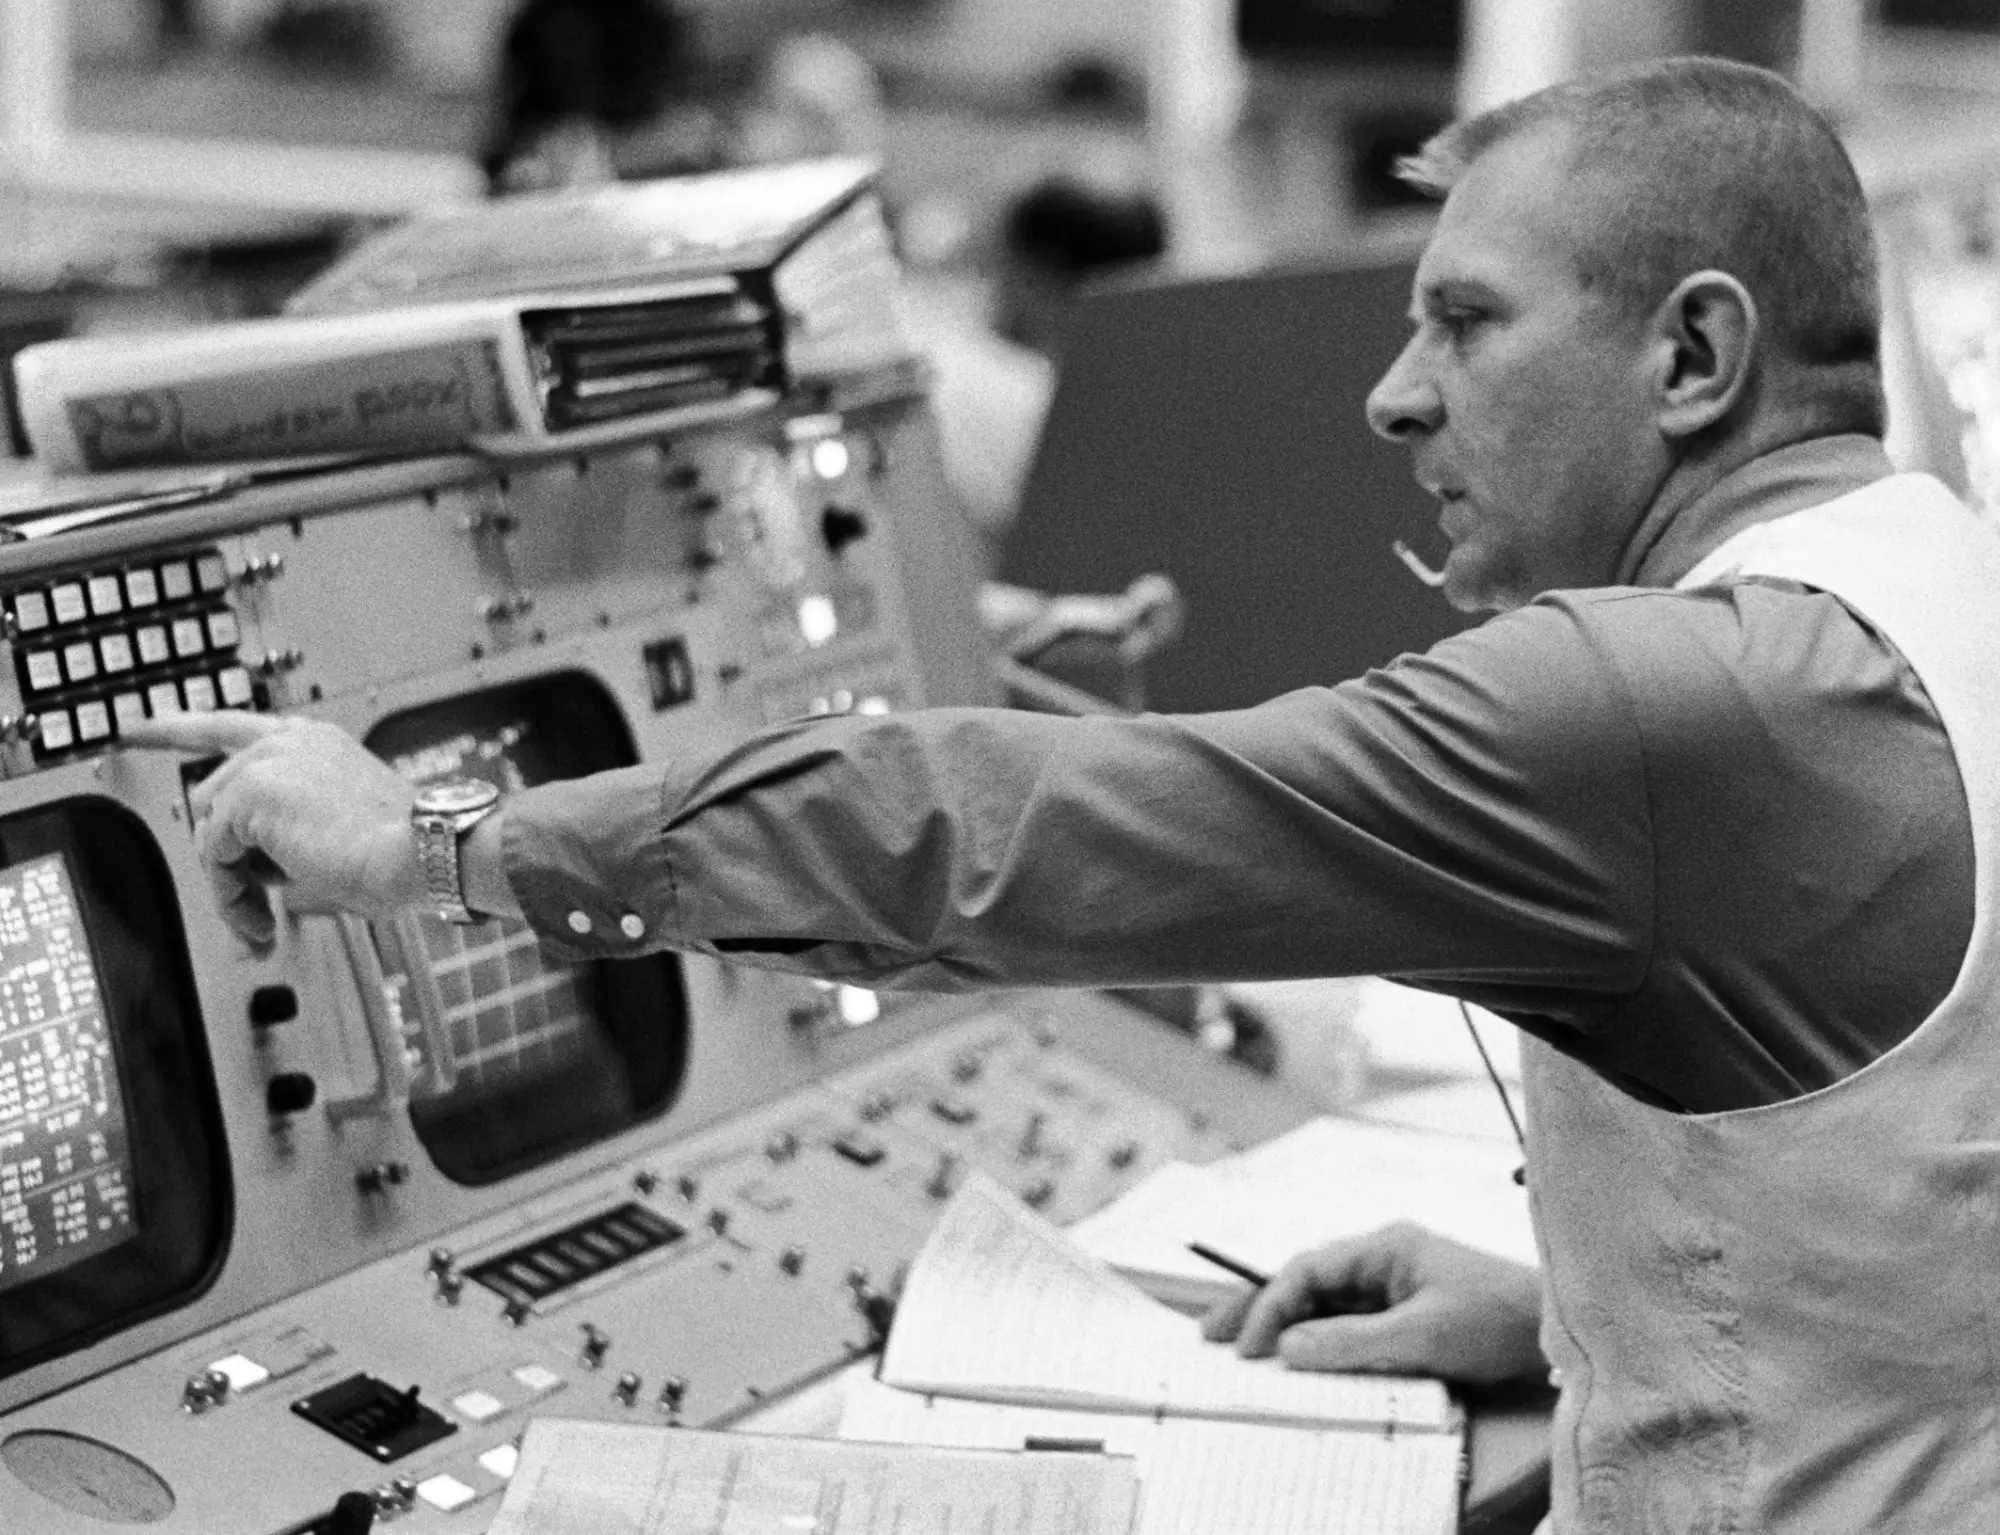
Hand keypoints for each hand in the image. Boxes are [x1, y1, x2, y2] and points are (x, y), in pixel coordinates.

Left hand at [121, 711, 425, 953]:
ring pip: (208, 829)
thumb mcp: (336, 826)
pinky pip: (211, 853)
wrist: (424, 849)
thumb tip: (247, 863)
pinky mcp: (251, 794)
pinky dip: (230, 893)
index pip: (227, 726)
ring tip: (263, 916)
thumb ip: (286, 825)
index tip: (135, 729)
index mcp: (312, 740)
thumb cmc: (403, 848)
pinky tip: (261, 912)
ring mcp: (266, 762)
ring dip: (230, 881)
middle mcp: (286, 741)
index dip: (174, 727)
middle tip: (256, 903)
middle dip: (226, 855)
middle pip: (211, 796)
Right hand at [1201, 1222, 1545, 1386]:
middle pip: (1305, 1281)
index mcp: (1383, 1247)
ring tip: (1240, 1350)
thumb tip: (1289, 1348)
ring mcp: (1392, 1286)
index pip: (1308, 1270)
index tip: (1248, 1345)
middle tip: (1211, 1334)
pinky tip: (1296, 1361)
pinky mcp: (1405, 1313)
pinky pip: (1347, 1324)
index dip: (1270, 1305)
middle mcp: (1382, 1259)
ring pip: (1322, 1303)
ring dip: (1284, 1326)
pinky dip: (1317, 1340)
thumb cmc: (1497, 1322)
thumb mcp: (1421, 1336)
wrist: (1554, 1333)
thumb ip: (1351, 1342)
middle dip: (1257, 1306)